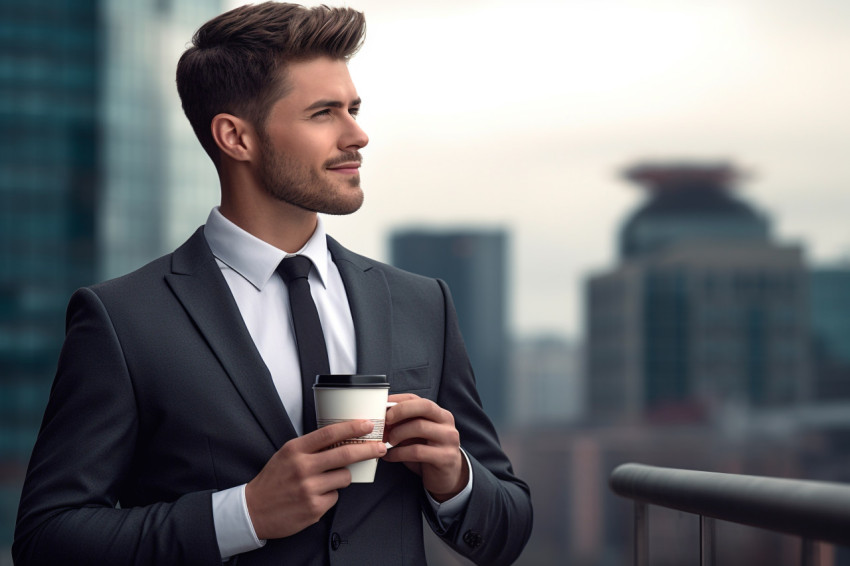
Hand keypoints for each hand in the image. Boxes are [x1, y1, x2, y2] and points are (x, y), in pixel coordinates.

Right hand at [245, 420, 386, 539]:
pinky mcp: (314, 508)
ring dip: (341, 478)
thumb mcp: (287, 455)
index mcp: (296, 450)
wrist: (253, 510)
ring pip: (344, 477)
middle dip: (368, 449)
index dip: (352, 427)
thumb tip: (342, 440)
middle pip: (345, 454)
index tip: (368, 424)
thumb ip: (311, 447)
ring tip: (324, 481)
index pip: (329, 433)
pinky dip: (329, 495)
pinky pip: (335, 496)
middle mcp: (303, 467)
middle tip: (380, 447)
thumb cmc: (273, 480)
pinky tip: (314, 497)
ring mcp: (309, 489)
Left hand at [382, 393, 468, 501]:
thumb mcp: (416, 436)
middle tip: (385, 421)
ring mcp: (449, 439)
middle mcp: (447, 422)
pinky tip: (390, 456)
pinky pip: (417, 451)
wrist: (447, 477)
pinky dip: (398, 453)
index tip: (382, 406)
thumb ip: (404, 424)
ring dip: (398, 433)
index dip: (398, 400)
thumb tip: (381, 417)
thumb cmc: (427, 452)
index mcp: (439, 413)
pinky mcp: (445, 457)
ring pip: (420, 427)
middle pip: (424, 406)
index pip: (417, 399)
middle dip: (401, 410)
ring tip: (387, 441)